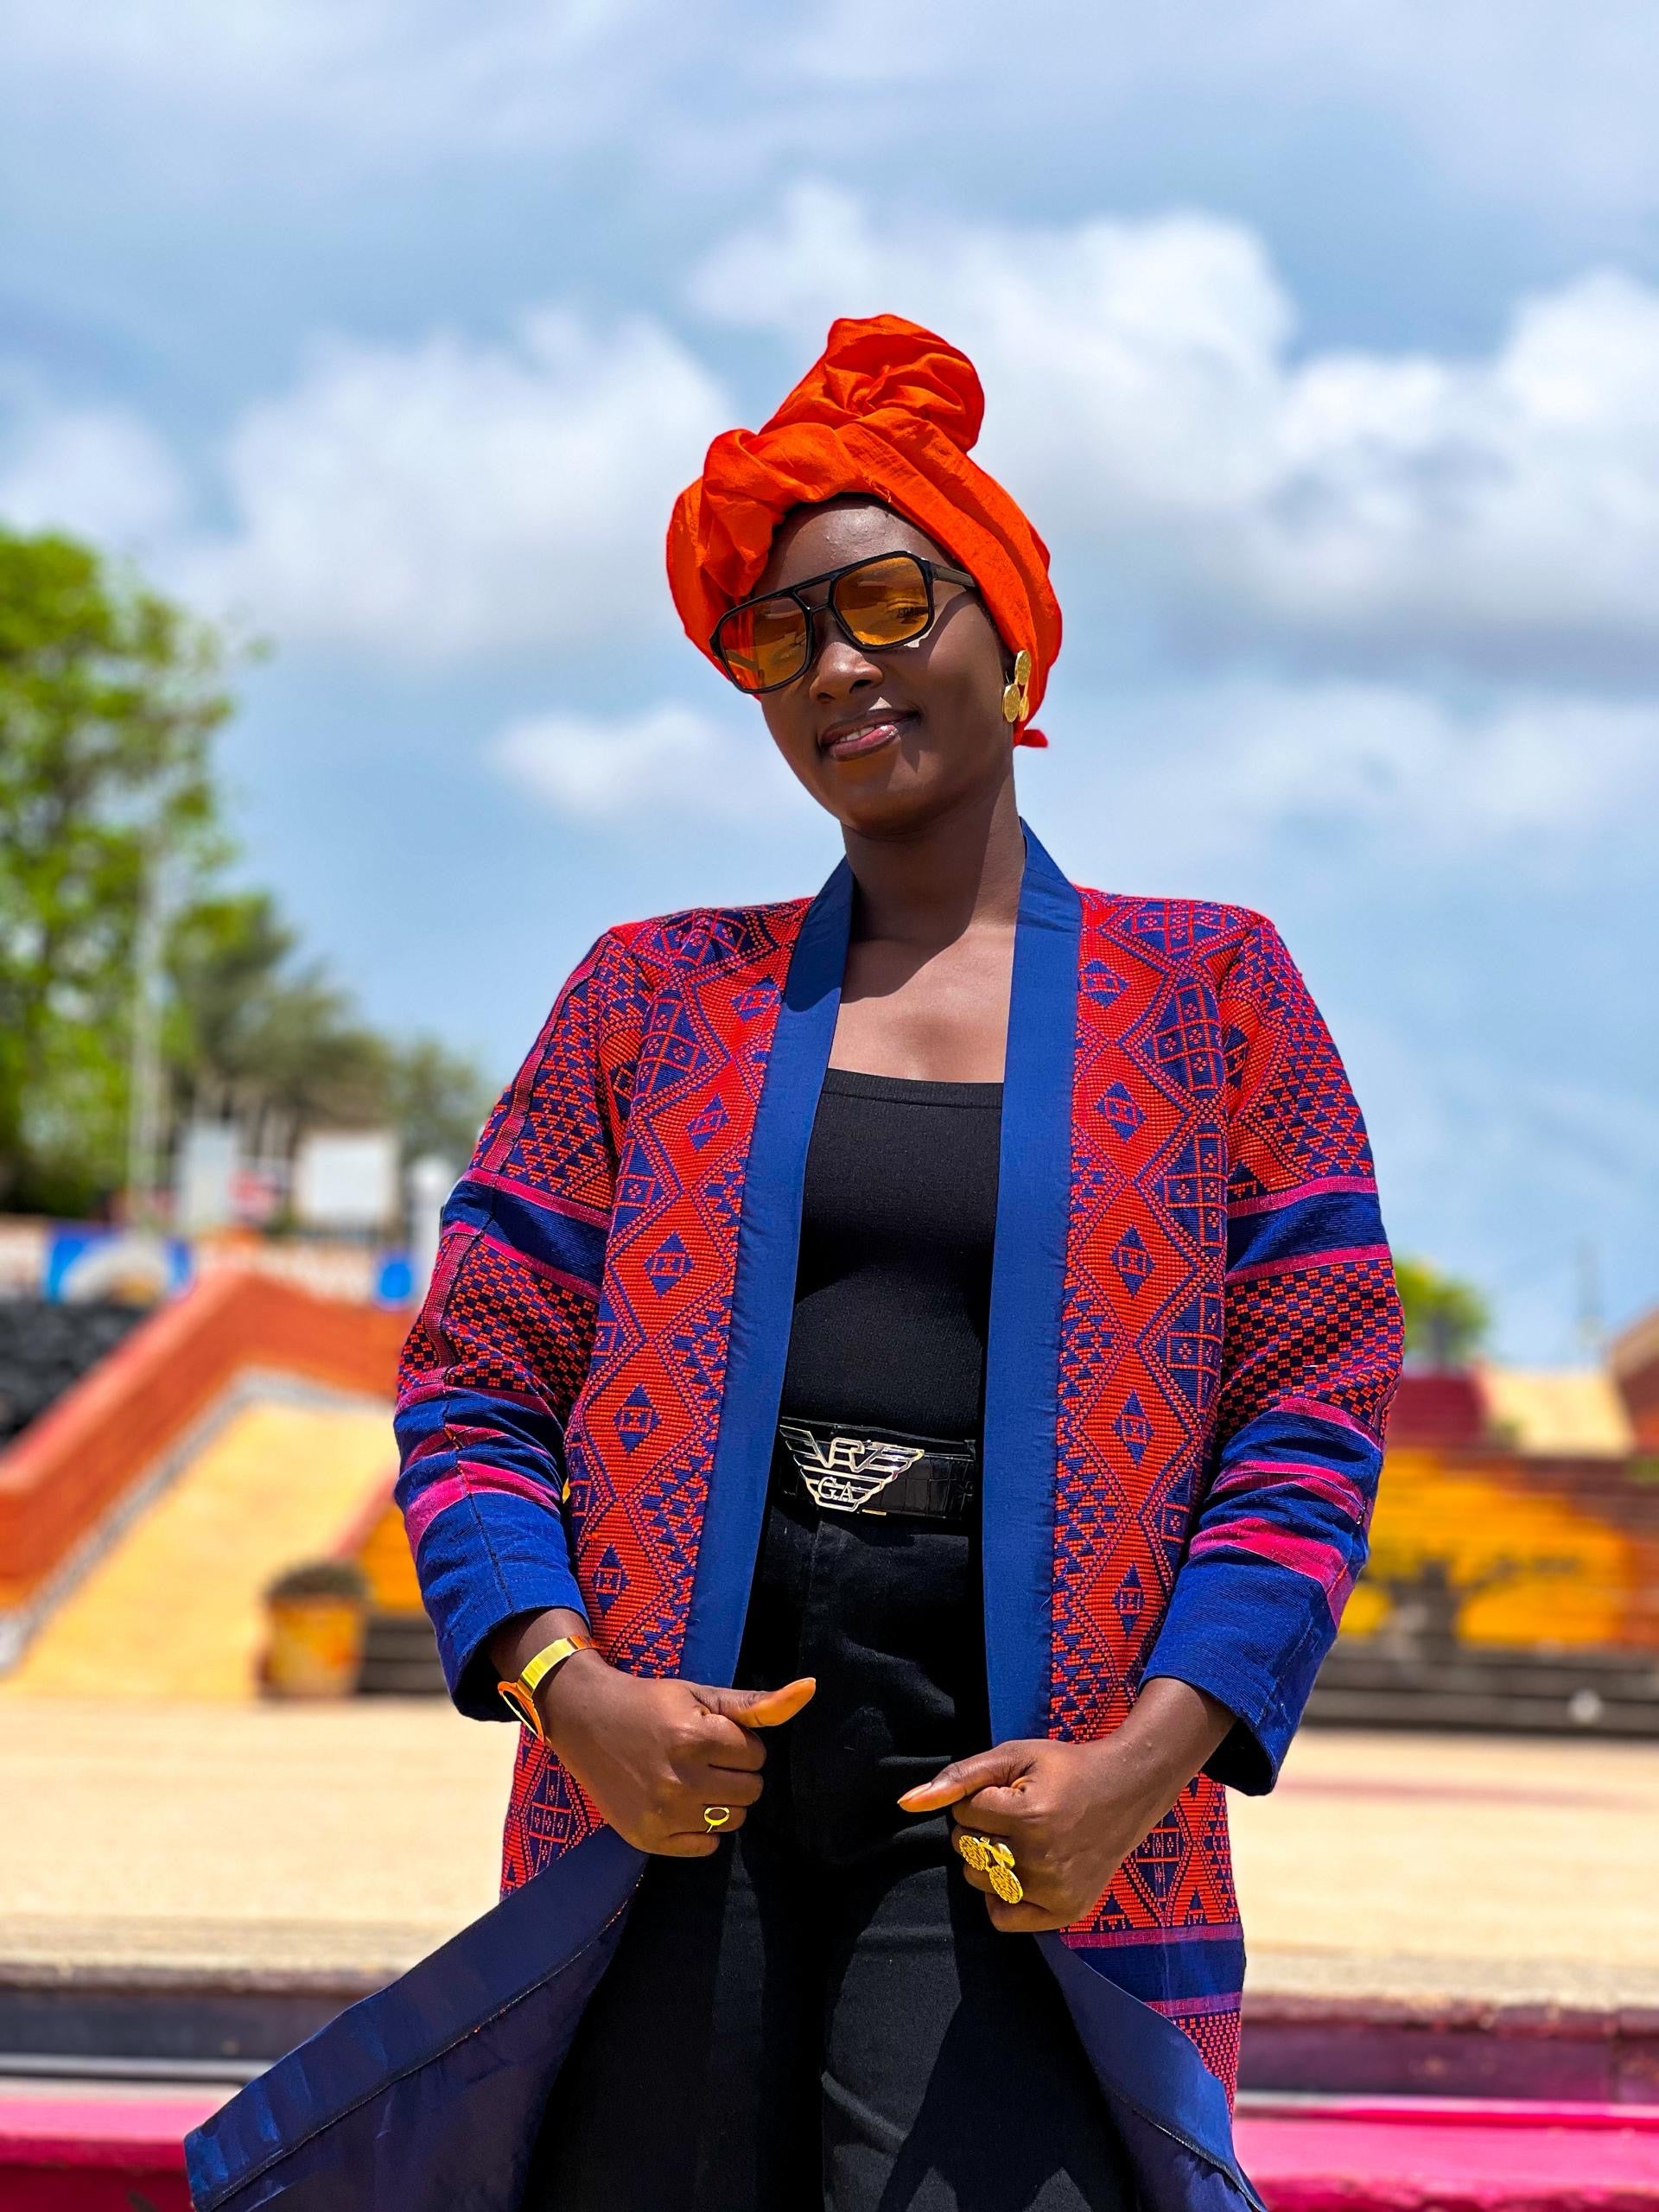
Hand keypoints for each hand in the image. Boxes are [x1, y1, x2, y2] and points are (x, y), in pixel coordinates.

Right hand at [537, 1649, 815, 1857]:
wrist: (584, 1720)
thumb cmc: (649, 1703)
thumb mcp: (700, 1694)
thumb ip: (757, 1703)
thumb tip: (810, 1689)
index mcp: (694, 1738)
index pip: (756, 1756)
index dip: (740, 1743)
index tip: (713, 1733)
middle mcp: (679, 1781)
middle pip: (750, 1791)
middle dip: (736, 1772)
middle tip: (704, 1756)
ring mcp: (662, 1815)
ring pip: (732, 1821)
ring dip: (723, 1800)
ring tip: (694, 1778)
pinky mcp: (648, 1840)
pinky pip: (706, 1847)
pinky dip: (702, 1827)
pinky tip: (680, 1802)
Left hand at [896, 1679, 1231, 1930]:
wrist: (1126, 1791)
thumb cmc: (1064, 1769)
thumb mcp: (1013, 1756)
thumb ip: (958, 1778)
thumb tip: (906, 1803)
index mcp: (1028, 1816)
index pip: (963, 1815)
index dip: (980, 1798)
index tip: (1009, 1791)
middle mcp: (1040, 1858)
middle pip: (966, 1850)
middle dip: (980, 1829)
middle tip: (1015, 1815)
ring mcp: (1054, 1890)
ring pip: (979, 1881)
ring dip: (988, 1859)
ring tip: (1022, 1839)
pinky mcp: (1065, 1911)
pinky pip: (1003, 1917)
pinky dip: (1001, 1896)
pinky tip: (1021, 1871)